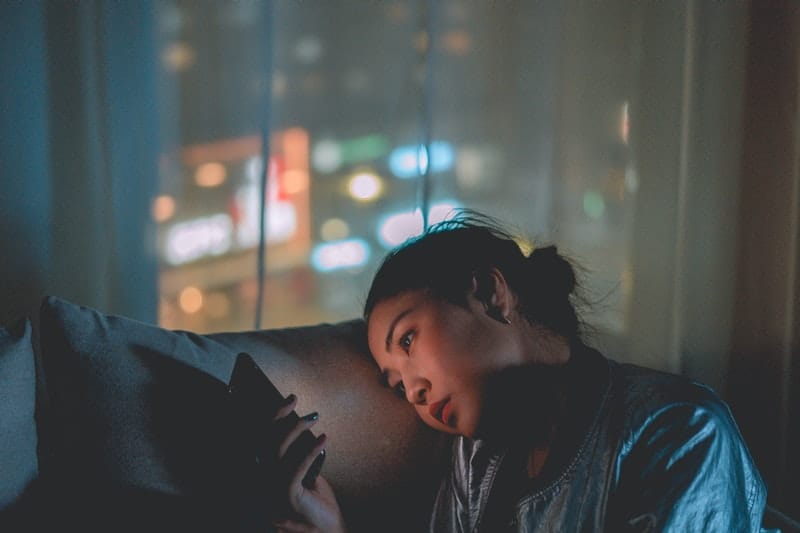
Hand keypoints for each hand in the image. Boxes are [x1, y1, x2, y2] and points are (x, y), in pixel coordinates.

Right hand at [270, 394, 345, 532]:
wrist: (326, 530)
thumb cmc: (317, 502)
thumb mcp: (306, 472)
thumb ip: (297, 454)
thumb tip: (299, 422)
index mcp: (266, 474)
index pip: (263, 440)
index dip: (274, 418)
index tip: (291, 399)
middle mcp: (264, 481)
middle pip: (266, 442)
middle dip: (282, 418)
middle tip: (299, 402)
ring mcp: (273, 490)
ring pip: (278, 451)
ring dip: (296, 429)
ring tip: (314, 417)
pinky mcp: (287, 497)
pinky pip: (295, 469)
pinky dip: (309, 452)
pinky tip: (323, 440)